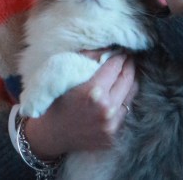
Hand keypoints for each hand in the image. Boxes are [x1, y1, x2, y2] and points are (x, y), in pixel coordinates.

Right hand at [22, 53, 136, 158]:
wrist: (50, 134)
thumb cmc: (55, 101)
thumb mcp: (66, 74)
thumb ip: (89, 58)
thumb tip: (108, 47)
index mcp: (94, 92)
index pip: (115, 66)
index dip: (119, 55)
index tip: (121, 50)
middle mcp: (106, 109)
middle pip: (128, 79)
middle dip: (129, 65)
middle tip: (128, 57)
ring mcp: (112, 125)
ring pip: (131, 95)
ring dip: (130, 81)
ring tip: (127, 72)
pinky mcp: (113, 136)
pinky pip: (125, 112)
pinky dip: (124, 99)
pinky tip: (120, 91)